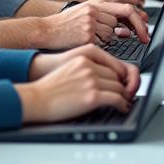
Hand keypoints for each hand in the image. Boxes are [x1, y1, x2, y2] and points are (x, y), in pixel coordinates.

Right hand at [17, 45, 141, 122]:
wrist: (37, 97)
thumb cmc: (52, 85)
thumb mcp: (72, 65)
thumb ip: (90, 66)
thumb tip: (110, 76)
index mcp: (86, 55)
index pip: (115, 63)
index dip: (124, 75)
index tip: (125, 82)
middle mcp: (90, 66)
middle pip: (118, 76)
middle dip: (124, 87)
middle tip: (126, 95)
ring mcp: (92, 80)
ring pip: (119, 87)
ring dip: (124, 97)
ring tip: (124, 102)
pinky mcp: (92, 96)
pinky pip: (117, 99)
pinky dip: (122, 105)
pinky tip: (122, 108)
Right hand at [40, 0, 149, 49]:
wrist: (46, 30)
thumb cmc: (67, 24)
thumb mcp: (88, 13)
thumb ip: (107, 17)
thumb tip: (128, 30)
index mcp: (97, 2)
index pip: (127, 8)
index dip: (140, 21)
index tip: (146, 33)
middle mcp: (95, 10)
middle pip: (120, 23)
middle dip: (125, 31)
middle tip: (137, 39)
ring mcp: (91, 23)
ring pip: (112, 34)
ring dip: (106, 38)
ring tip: (91, 36)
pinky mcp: (86, 36)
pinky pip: (102, 44)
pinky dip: (98, 45)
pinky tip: (85, 40)